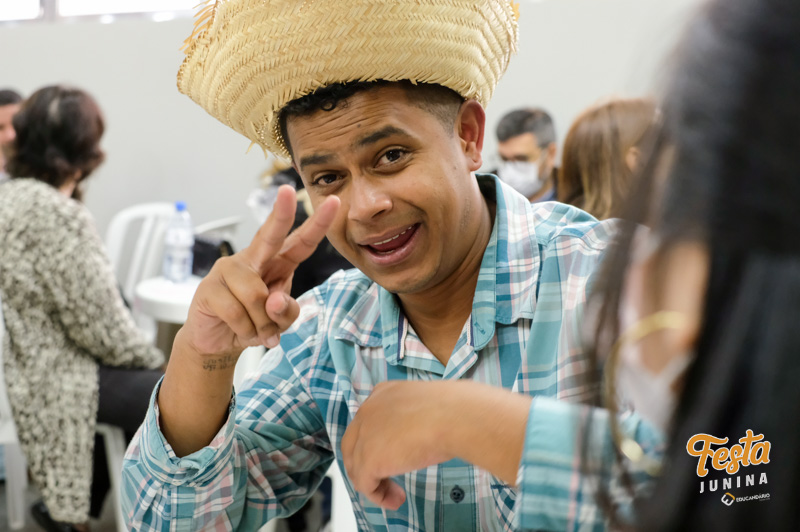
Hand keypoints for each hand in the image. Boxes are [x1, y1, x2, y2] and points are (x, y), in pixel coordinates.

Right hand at [182, 185, 338, 357]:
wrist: (218, 342)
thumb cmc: (253, 323)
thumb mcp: (280, 321)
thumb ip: (287, 312)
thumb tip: (274, 300)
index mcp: (277, 262)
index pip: (301, 242)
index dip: (318, 224)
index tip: (333, 202)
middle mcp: (253, 259)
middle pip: (270, 235)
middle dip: (281, 213)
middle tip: (288, 190)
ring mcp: (228, 270)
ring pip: (257, 297)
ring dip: (261, 324)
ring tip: (255, 330)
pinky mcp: (209, 287)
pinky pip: (237, 313)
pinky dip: (245, 331)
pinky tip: (238, 331)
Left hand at [341, 381, 532, 509]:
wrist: (455, 416)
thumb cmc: (453, 410)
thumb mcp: (427, 407)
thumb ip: (413, 419)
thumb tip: (422, 434)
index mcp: (382, 393)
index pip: (367, 423)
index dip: (375, 443)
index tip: (393, 458)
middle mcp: (368, 410)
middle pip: (354, 444)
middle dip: (369, 465)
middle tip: (388, 480)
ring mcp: (364, 434)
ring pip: (357, 466)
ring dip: (376, 483)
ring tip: (396, 495)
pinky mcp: (368, 459)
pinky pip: (365, 484)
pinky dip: (379, 496)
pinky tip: (396, 500)